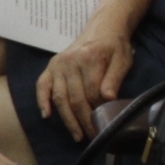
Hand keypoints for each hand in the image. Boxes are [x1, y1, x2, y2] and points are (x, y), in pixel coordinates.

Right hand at [35, 24, 136, 138]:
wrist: (102, 27)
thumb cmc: (114, 46)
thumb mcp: (123, 59)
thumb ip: (115, 78)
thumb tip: (108, 98)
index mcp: (89, 58)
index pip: (93, 93)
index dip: (100, 111)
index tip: (106, 124)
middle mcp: (70, 62)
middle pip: (76, 99)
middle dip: (85, 121)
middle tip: (94, 136)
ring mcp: (58, 65)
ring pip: (60, 98)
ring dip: (68, 119)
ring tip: (78, 135)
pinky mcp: (51, 67)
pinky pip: (42, 86)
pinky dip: (42, 101)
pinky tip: (46, 115)